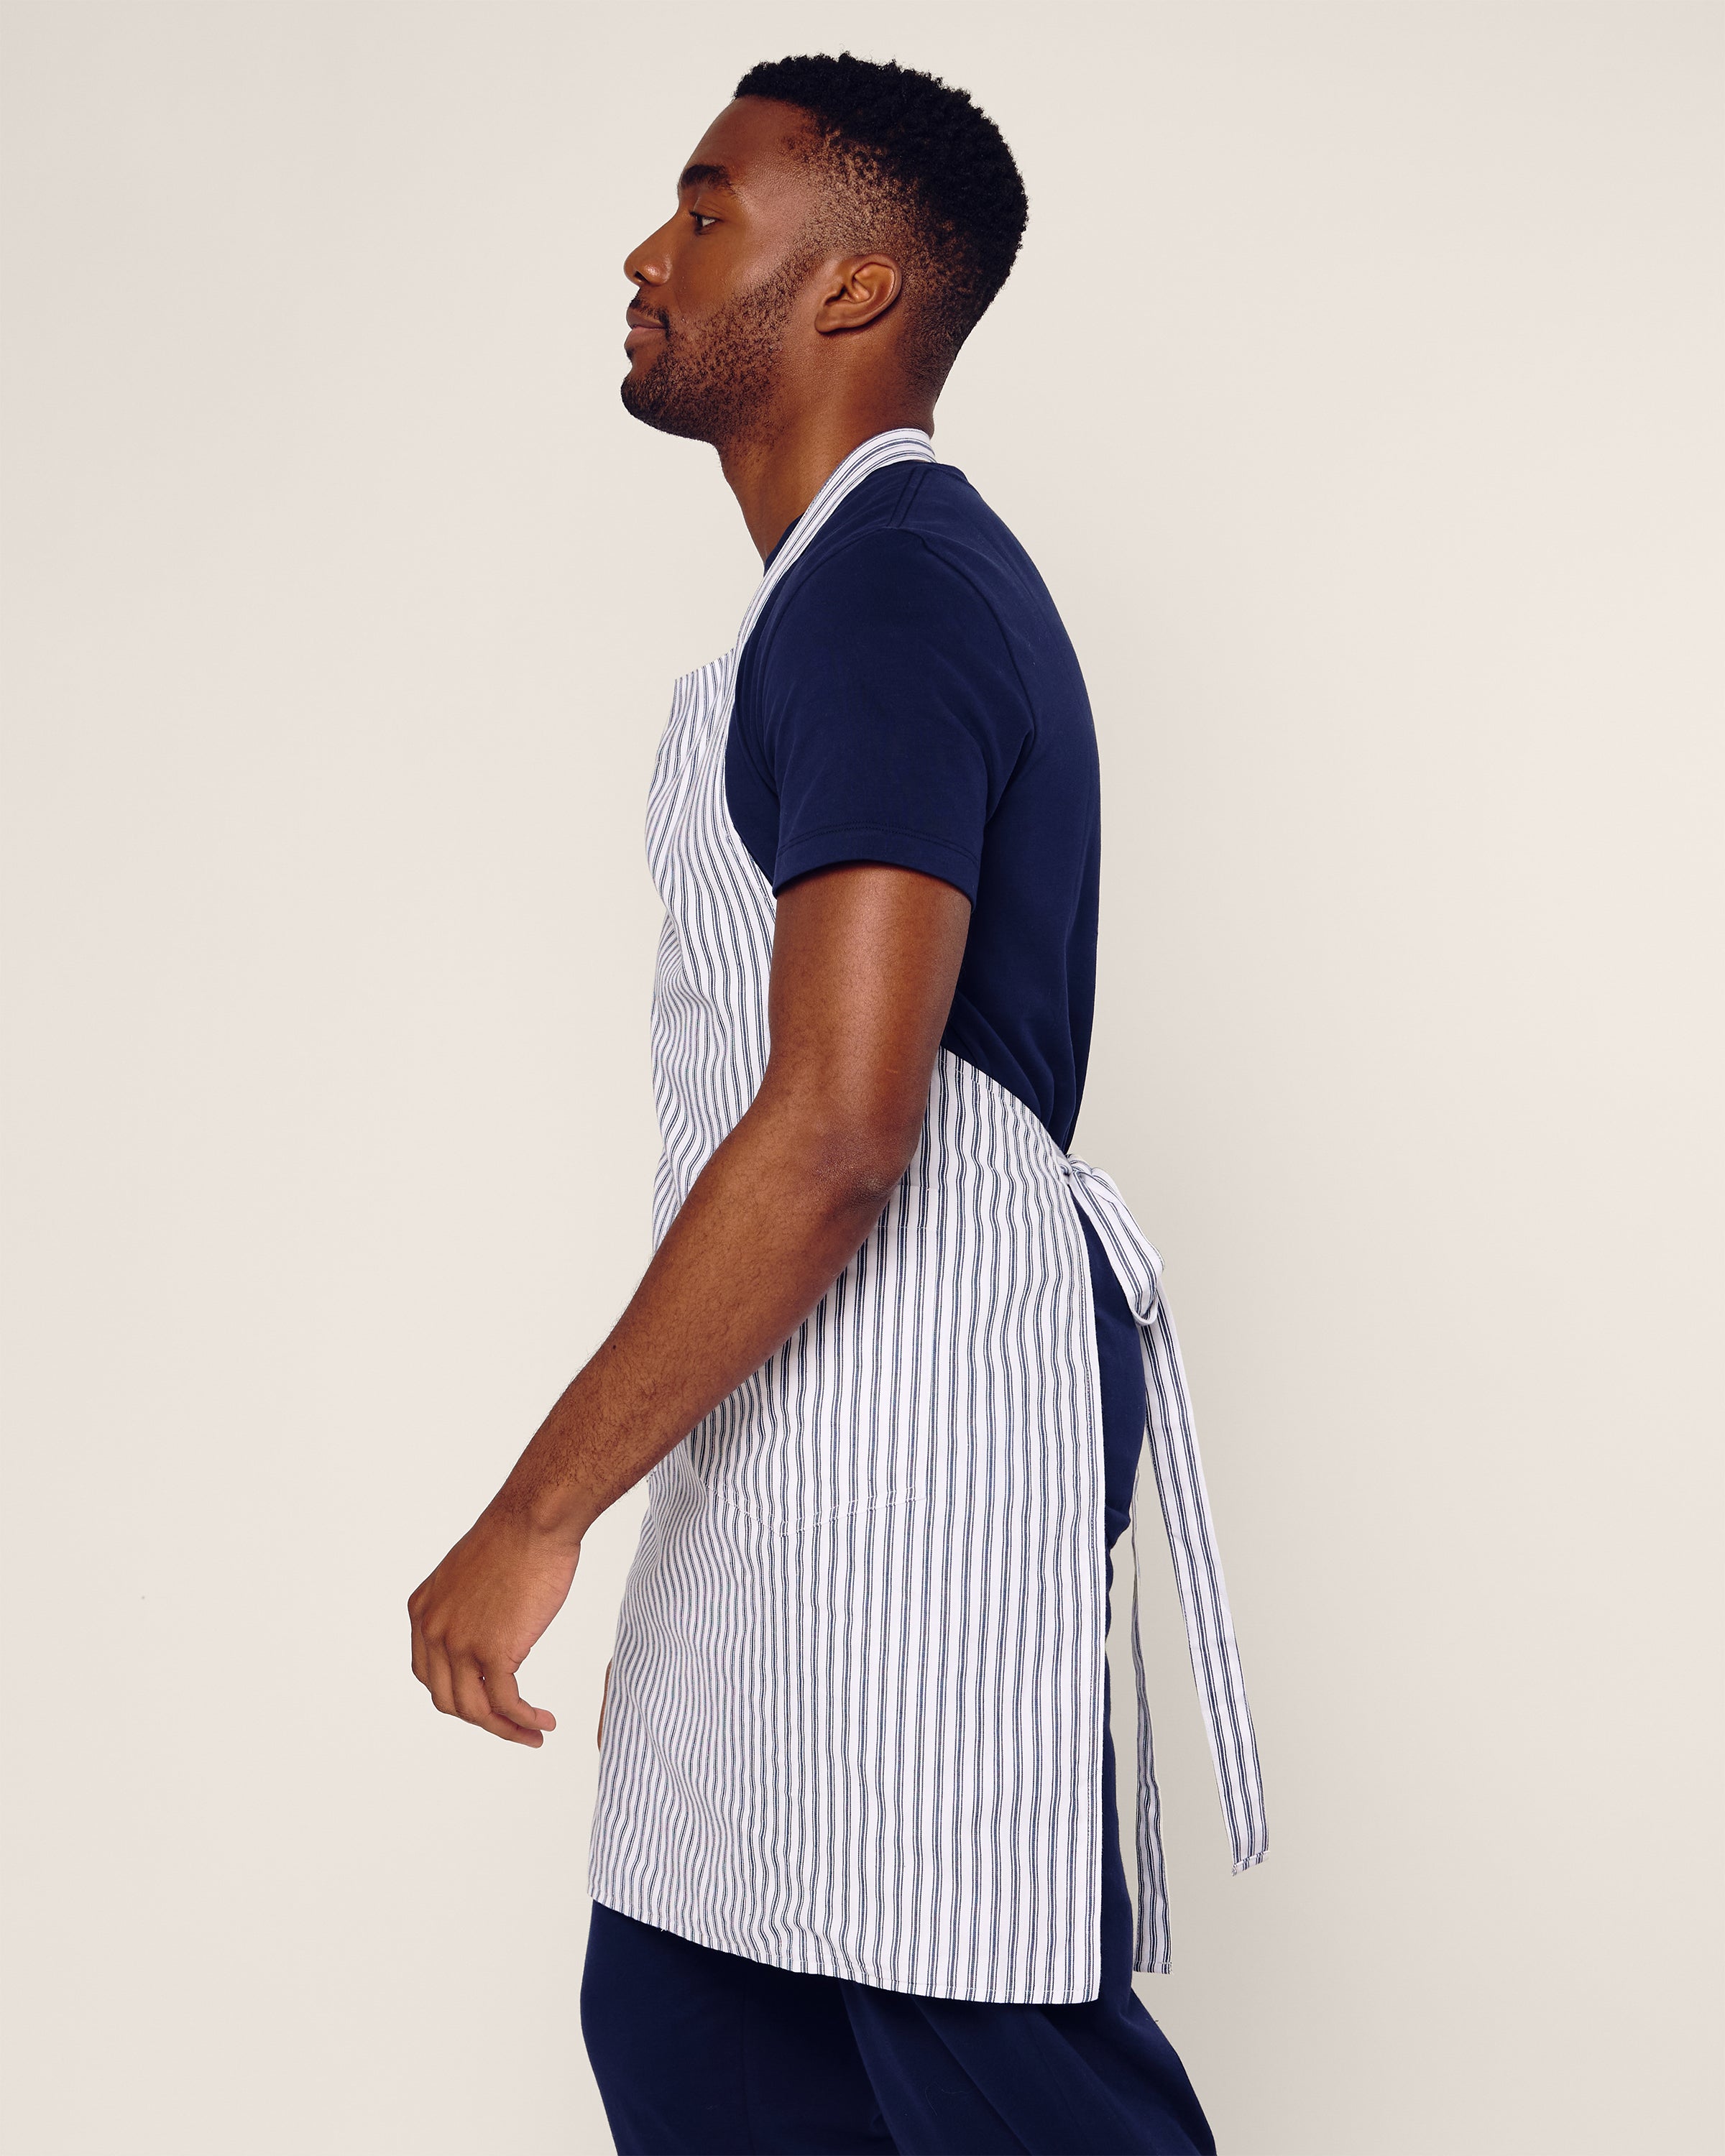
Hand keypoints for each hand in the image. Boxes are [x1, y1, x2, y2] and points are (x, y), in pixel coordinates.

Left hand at [407, 1507, 579, 1745]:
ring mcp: (458, 1643)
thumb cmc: (517, 1537)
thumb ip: (466, 1610)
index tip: (486, 1702)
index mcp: (422, 1611)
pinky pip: (504, 1703)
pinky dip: (523, 1719)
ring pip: (475, 1709)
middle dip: (481, 1719)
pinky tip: (544, 1720)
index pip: (429, 1674)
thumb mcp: (470, 1576)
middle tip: (511, 1726)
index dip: (457, 1694)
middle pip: (448, 1699)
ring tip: (533, 1733)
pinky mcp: (492, 1651)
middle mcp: (432, 1630)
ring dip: (505, 1729)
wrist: (535, 1519)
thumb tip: (487, 1637)